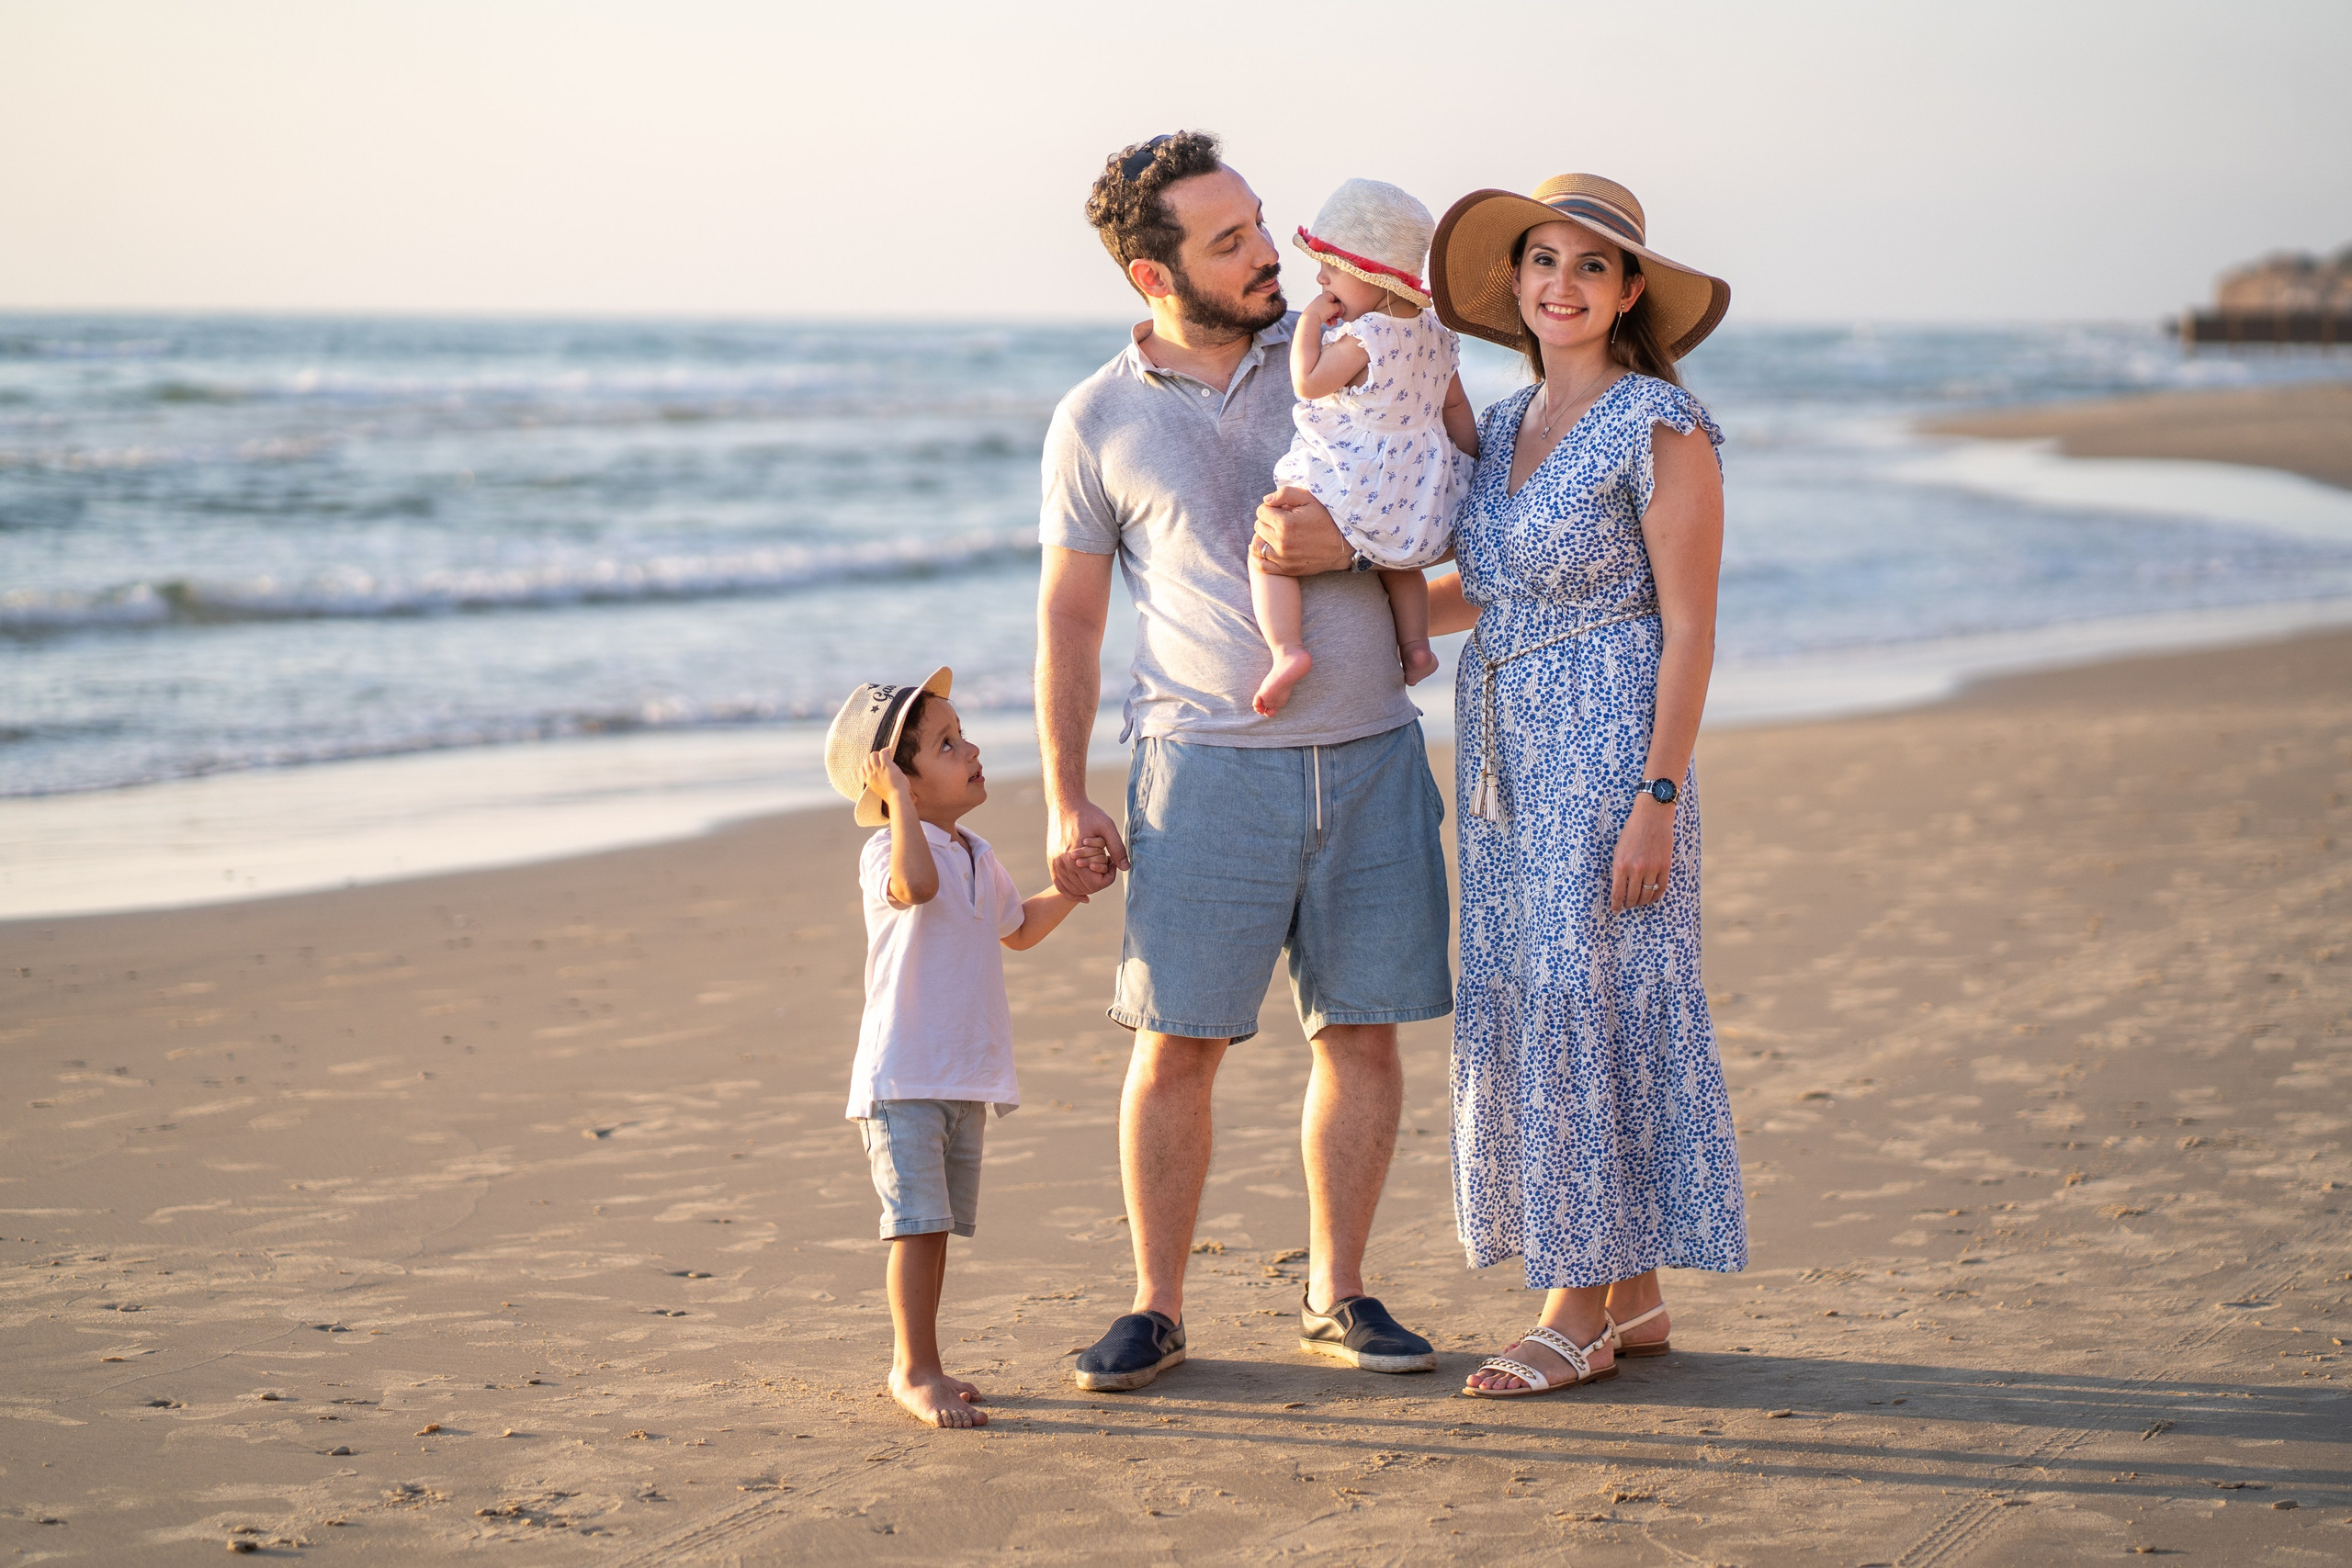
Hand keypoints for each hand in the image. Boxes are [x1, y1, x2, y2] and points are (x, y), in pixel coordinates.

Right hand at [861, 748, 912, 807]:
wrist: (897, 798)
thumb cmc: (893, 796)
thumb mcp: (881, 790)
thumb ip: (878, 784)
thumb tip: (883, 779)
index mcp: (869, 782)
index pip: (862, 770)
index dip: (866, 765)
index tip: (873, 764)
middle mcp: (871, 775)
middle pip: (866, 761)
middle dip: (872, 757)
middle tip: (879, 757)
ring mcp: (878, 770)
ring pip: (873, 756)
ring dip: (878, 753)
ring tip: (884, 753)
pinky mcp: (886, 766)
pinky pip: (882, 754)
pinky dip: (885, 750)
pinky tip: (889, 749)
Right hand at [1050, 797, 1127, 899]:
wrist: (1065, 804)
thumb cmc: (1088, 814)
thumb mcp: (1107, 827)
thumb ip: (1117, 848)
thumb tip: (1126, 868)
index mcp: (1076, 859)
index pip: (1096, 884)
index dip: (1109, 877)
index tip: (1112, 862)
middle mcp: (1063, 865)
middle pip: (1086, 888)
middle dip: (1099, 880)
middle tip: (1106, 864)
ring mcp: (1055, 864)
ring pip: (1073, 889)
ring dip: (1087, 885)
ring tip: (1096, 868)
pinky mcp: (1051, 861)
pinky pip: (1059, 885)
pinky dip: (1070, 892)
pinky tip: (1082, 894)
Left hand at [1252, 486, 1355, 576]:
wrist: (1345, 546)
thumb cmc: (1328, 518)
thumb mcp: (1310, 498)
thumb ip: (1285, 494)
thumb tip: (1266, 500)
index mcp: (1285, 523)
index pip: (1261, 511)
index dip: (1270, 507)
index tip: (1282, 509)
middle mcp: (1281, 543)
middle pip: (1258, 527)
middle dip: (1267, 521)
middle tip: (1282, 520)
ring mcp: (1283, 559)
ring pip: (1257, 545)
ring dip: (1263, 537)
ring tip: (1275, 533)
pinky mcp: (1287, 570)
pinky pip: (1262, 565)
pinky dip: (1258, 557)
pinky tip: (1265, 548)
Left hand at [1303, 289, 1342, 330]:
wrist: (1309, 318)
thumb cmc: (1321, 311)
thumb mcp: (1334, 308)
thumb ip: (1340, 307)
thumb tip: (1340, 308)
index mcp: (1327, 294)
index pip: (1337, 299)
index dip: (1340, 306)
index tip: (1341, 312)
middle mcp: (1321, 298)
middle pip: (1332, 306)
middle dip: (1336, 313)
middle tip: (1337, 317)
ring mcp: (1317, 305)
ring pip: (1328, 311)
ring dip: (1332, 317)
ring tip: (1333, 323)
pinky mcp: (1314, 311)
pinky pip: (1323, 314)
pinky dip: (1326, 319)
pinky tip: (1328, 323)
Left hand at [1610, 795, 1673, 913]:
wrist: (1652, 816)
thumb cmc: (1632, 831)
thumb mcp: (1618, 849)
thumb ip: (1619, 868)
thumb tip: (1619, 887)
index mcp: (1621, 865)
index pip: (1617, 893)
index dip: (1616, 905)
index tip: (1615, 910)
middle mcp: (1636, 869)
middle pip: (1632, 897)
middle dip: (1628, 904)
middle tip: (1627, 906)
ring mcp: (1652, 869)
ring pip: (1646, 895)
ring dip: (1641, 902)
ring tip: (1638, 902)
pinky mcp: (1665, 867)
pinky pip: (1660, 888)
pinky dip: (1655, 896)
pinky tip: (1651, 897)